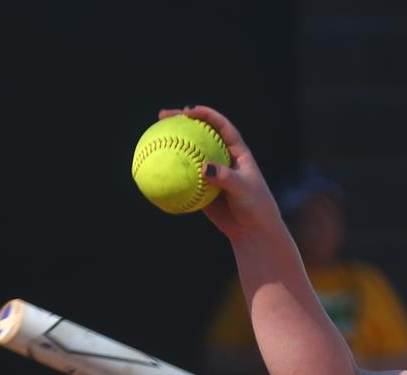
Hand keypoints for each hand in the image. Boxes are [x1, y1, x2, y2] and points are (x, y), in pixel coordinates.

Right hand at [163, 105, 284, 240]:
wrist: (253, 230)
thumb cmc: (255, 207)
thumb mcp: (244, 190)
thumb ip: (226, 177)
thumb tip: (204, 168)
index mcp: (236, 150)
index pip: (220, 125)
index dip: (204, 114)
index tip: (187, 112)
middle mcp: (222, 157)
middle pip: (199, 133)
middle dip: (180, 121)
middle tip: (162, 116)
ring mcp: (210, 171)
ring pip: (188, 153)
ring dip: (171, 144)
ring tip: (150, 138)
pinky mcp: (201, 187)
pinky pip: (183, 177)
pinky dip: (169, 173)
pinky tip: (152, 172)